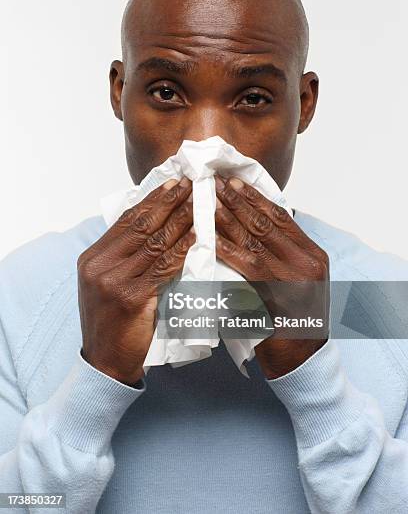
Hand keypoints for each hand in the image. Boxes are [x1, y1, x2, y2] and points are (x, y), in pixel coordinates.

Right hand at [77, 177, 194, 384]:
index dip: (152, 200)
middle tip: (190, 185)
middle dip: (168, 202)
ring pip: (154, 243)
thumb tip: (154, 225)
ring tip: (198, 204)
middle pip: (140, 225)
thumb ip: (124, 256)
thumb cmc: (112, 323)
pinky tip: (196, 236)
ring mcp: (113, 281)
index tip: (173, 183)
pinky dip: (181, 250)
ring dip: (180, 221)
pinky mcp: (131, 298)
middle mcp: (99, 265)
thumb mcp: (107, 283)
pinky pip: (162, 267)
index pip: (126, 220)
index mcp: (93, 258)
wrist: (105, 362)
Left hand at [214, 176, 329, 378]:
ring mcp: (296, 279)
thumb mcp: (296, 281)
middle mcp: (308, 262)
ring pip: (256, 240)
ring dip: (230, 219)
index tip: (235, 181)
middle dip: (239, 201)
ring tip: (209, 202)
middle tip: (216, 183)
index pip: (281, 216)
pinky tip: (212, 239)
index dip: (255, 197)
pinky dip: (229, 251)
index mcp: (312, 254)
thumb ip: (280, 255)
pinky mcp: (279, 297)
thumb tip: (250, 226)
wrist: (304, 359)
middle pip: (267, 223)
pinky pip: (250, 268)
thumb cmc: (294, 320)